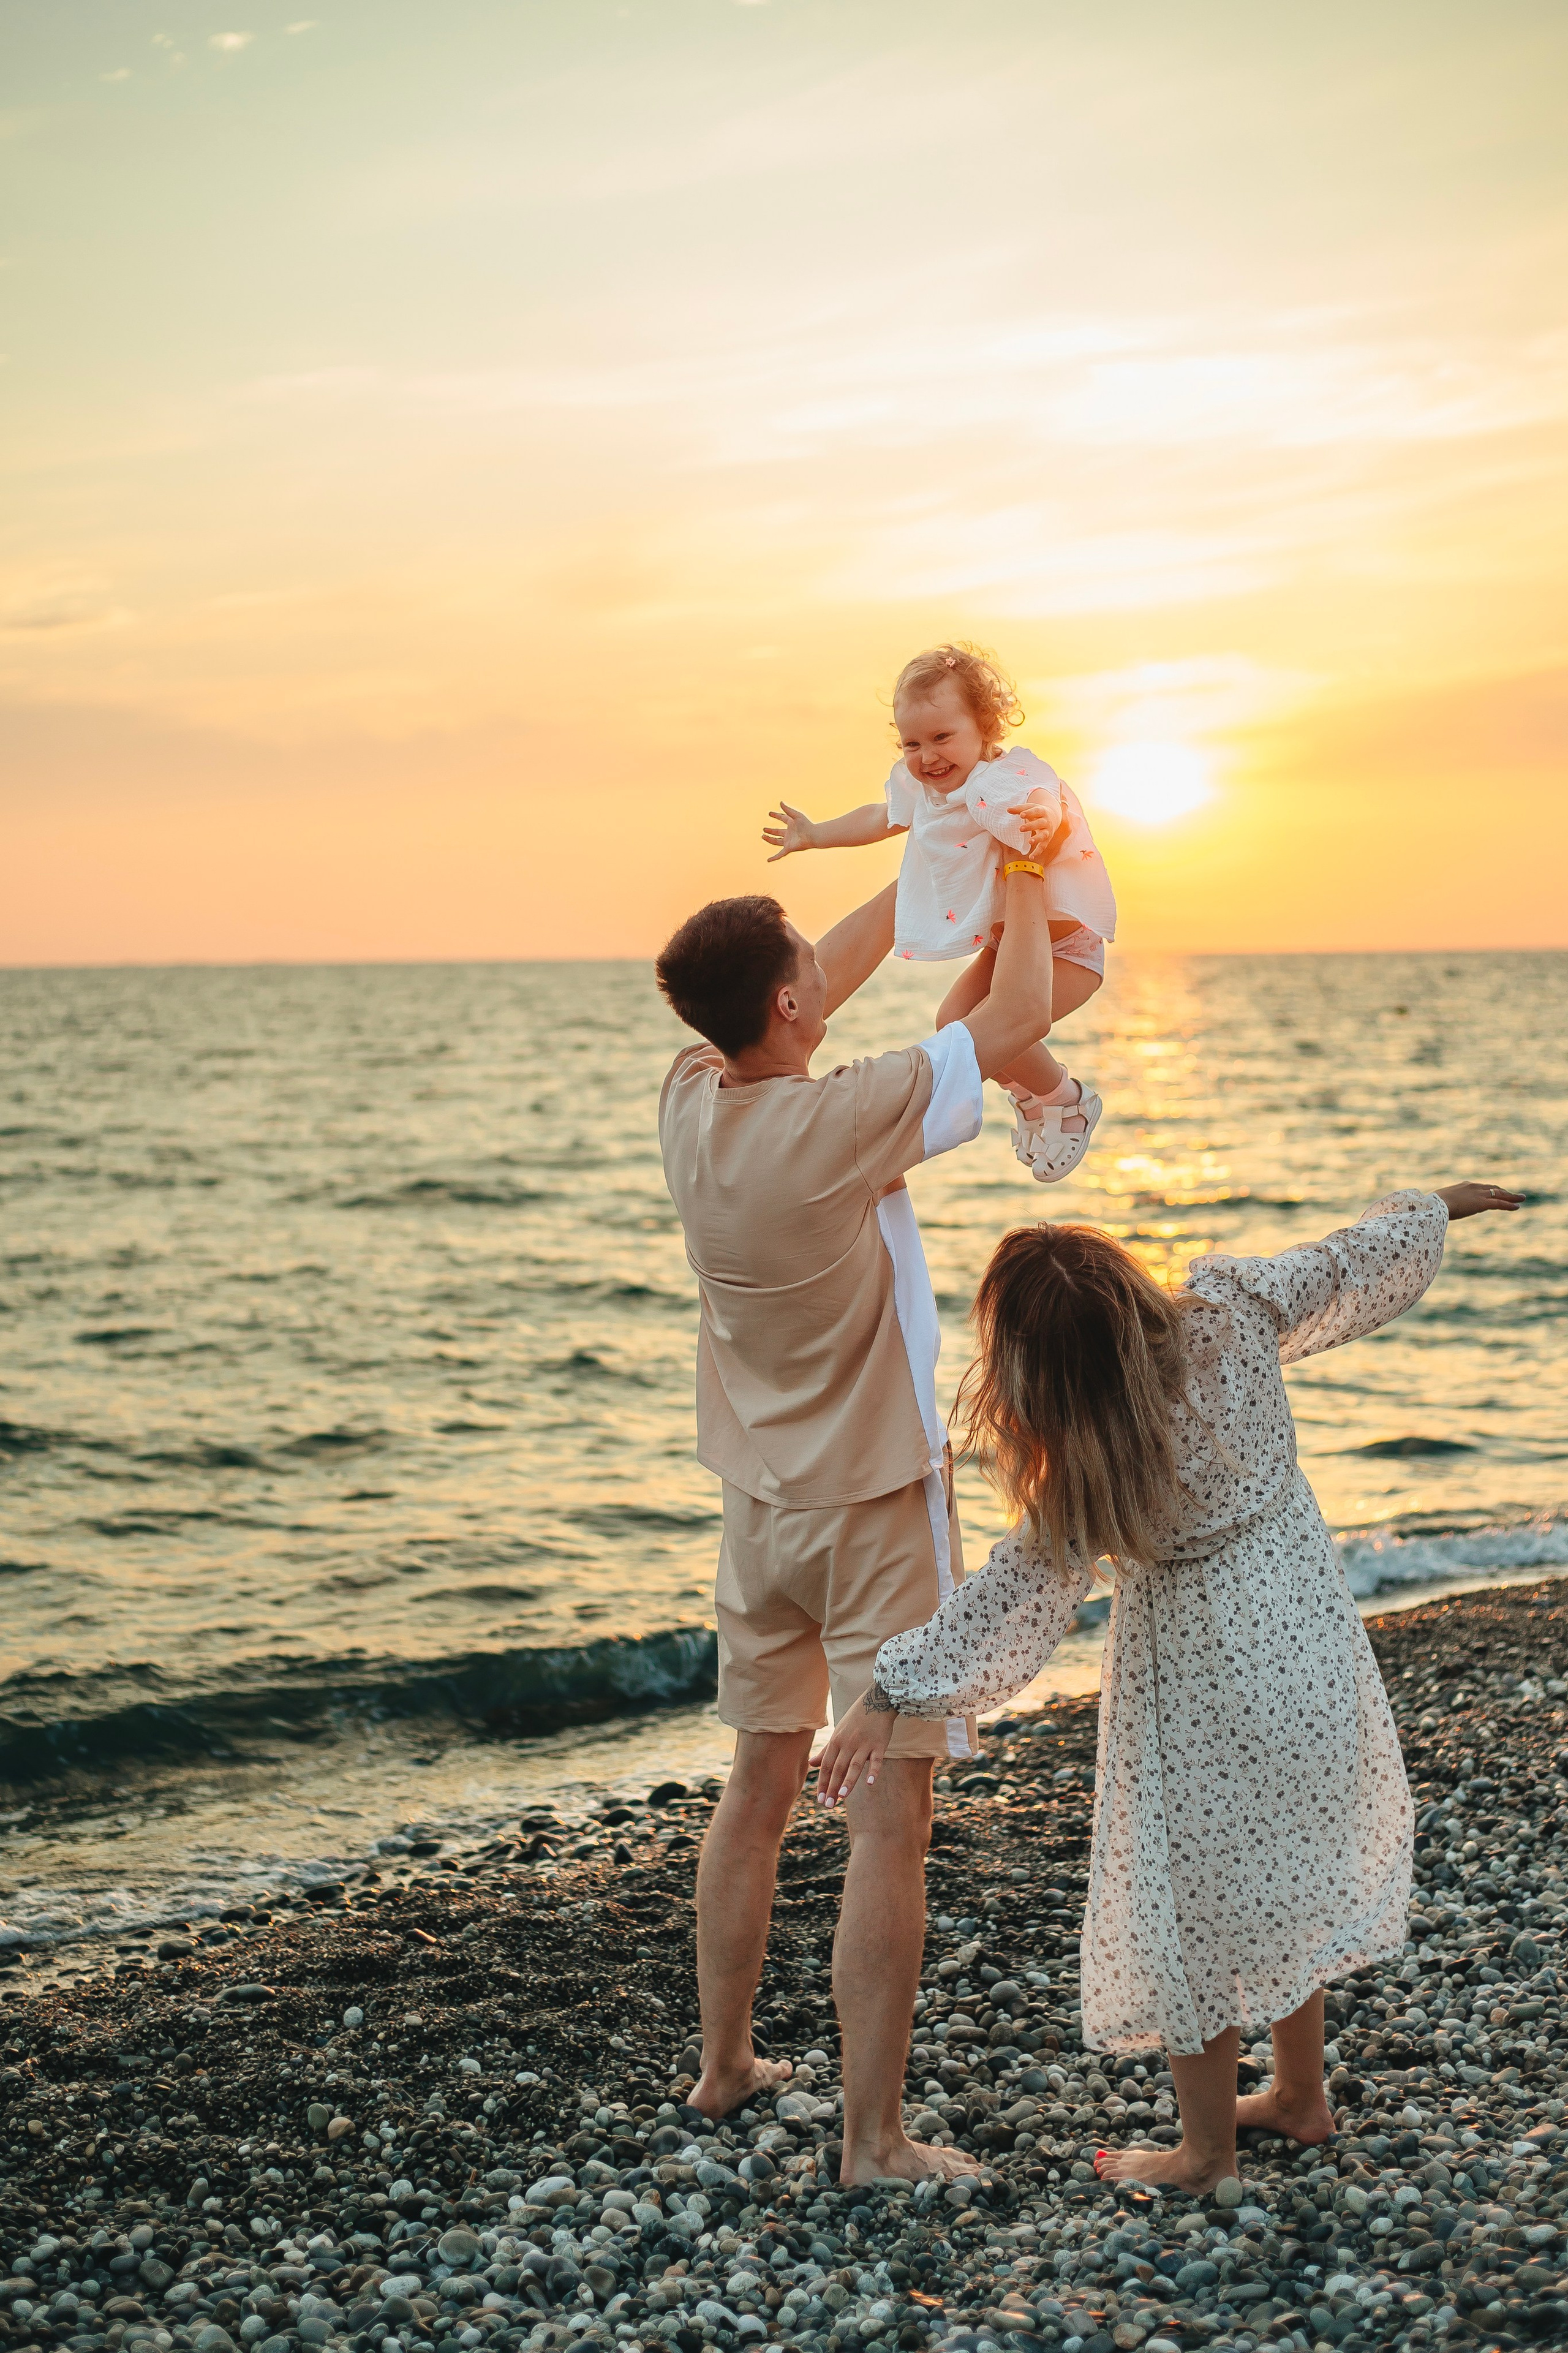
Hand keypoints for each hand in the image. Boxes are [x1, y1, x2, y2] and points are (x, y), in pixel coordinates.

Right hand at [763, 803, 816, 860]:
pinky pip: (780, 854)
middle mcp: (789, 833)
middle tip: (764, 829)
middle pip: (778, 832)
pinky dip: (774, 858)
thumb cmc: (806, 825)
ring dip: (769, 839)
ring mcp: (788, 841)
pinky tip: (768, 860)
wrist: (812, 835)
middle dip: (771, 830)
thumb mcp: (795, 815)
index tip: (770, 813)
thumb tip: (780, 802)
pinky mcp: (788, 848)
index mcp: (791, 824)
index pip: (782, 818)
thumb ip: (787, 809)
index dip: (776, 815)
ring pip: (776, 841)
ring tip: (762, 836)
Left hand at [815, 1689, 895, 1806]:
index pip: (827, 1766)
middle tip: (828, 1805)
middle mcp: (848, 1743)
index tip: (820, 1799)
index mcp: (836, 1741)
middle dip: (832, 1787)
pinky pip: (876, 1759)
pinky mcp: (879, 1744)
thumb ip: (825, 1751)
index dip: (822, 1783)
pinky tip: (870, 1783)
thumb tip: (811, 1764)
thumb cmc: (855, 1720)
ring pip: (854, 1765)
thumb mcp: (838, 1733)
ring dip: (848, 1781)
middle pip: (838, 1768)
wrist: (876, 1701)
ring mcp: (864, 1744)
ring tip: (841, 1796)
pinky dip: (873, 1771)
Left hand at [1007, 803, 1072, 863]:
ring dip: (1037, 839)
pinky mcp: (1047, 840)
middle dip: (1031, 826)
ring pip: (1044, 835)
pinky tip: (1031, 857)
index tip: (1021, 815)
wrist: (1053, 817)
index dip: (1029, 813)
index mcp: (1042, 811)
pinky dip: (1038, 852)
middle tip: (1020, 828)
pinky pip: (1043, 846)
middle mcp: (1046, 821)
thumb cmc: (1037, 812)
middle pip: (1040, 823)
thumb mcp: (1030, 808)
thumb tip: (1007, 809)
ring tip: (1029, 842)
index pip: (1036, 811)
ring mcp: (1047, 831)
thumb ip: (1019, 809)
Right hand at [1434, 1181, 1524, 1219]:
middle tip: (1514, 1194)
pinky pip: (1499, 1203)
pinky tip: (1517, 1207)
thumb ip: (1446, 1204)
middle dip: (1505, 1191)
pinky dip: (1509, 1205)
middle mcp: (1474, 1187)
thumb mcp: (1441, 1202)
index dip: (1491, 1190)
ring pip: (1499, 1194)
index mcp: (1464, 1186)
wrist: (1436, 1204)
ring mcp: (1479, 1194)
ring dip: (1511, 1197)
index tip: (1497, 1192)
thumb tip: (1439, 1210)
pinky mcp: (1483, 1203)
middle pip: (1493, 1188)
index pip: (1481, 1187)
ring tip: (1521, 1199)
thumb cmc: (1434, 1205)